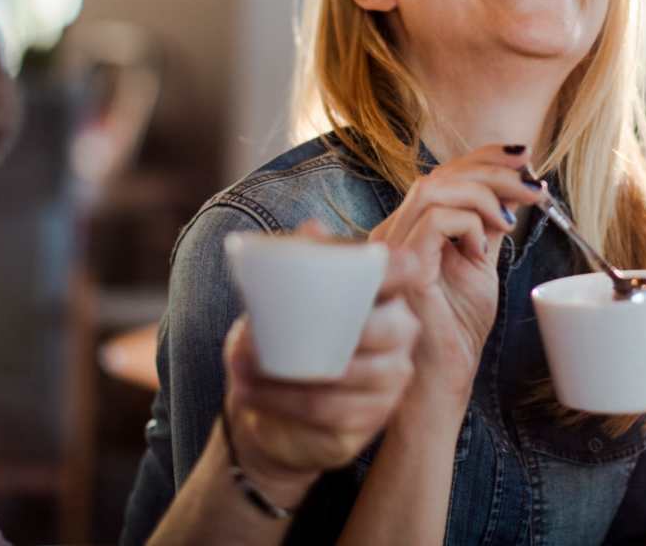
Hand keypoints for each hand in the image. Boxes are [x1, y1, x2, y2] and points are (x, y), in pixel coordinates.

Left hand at [221, 225, 419, 503]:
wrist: (275, 390)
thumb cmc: (289, 323)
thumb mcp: (288, 287)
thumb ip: (304, 256)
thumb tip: (313, 228)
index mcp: (387, 289)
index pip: (406, 271)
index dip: (398, 268)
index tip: (369, 268)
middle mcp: (401, 332)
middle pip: (381, 329)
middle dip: (323, 330)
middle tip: (259, 332)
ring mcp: (392, 379)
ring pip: (348, 375)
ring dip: (288, 375)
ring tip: (239, 364)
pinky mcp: (372, 418)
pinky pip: (331, 412)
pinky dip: (284, 402)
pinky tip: (249, 393)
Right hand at [368, 143, 538, 405]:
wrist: (439, 383)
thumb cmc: (454, 333)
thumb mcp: (478, 270)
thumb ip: (485, 230)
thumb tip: (510, 195)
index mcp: (410, 228)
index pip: (441, 175)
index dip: (481, 157)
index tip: (524, 158)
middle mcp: (394, 230)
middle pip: (439, 175)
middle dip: (493, 172)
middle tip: (534, 188)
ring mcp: (392, 247)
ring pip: (432, 188)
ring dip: (483, 194)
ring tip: (513, 219)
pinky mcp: (402, 265)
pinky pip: (433, 220)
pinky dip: (468, 224)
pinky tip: (483, 249)